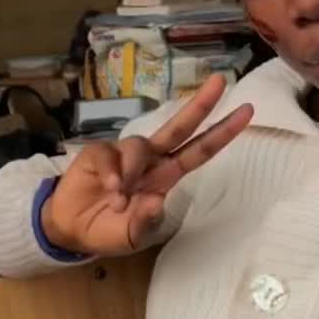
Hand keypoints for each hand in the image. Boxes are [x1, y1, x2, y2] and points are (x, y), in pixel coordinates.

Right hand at [42, 75, 252, 255]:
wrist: (71, 230)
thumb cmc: (109, 229)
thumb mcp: (133, 236)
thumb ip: (146, 222)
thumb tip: (157, 200)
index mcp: (167, 176)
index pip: (200, 151)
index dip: (223, 133)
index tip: (247, 111)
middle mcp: (151, 159)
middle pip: (179, 127)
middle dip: (201, 105)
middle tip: (222, 82)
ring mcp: (124, 154)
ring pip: (140, 146)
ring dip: (132, 172)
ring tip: (118, 200)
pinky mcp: (98, 153)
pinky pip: (109, 155)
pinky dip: (111, 174)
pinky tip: (108, 190)